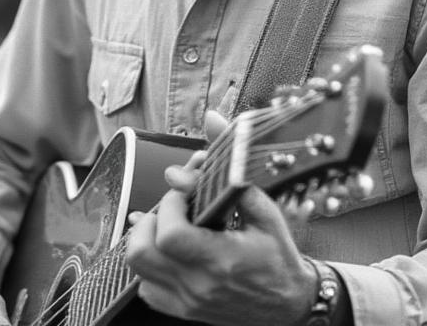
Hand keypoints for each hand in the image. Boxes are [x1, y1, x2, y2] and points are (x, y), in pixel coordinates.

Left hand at [124, 111, 317, 325]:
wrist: (289, 305)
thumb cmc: (277, 255)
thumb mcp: (265, 210)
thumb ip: (231, 168)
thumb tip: (211, 120)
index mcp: (223, 260)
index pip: (171, 234)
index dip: (170, 204)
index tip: (185, 192)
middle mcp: (200, 285)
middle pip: (141, 252)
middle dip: (150, 218)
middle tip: (172, 207)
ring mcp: (188, 302)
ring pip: (138, 268)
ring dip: (146, 238)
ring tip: (170, 224)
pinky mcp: (183, 311)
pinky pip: (146, 287)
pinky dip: (151, 264)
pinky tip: (170, 250)